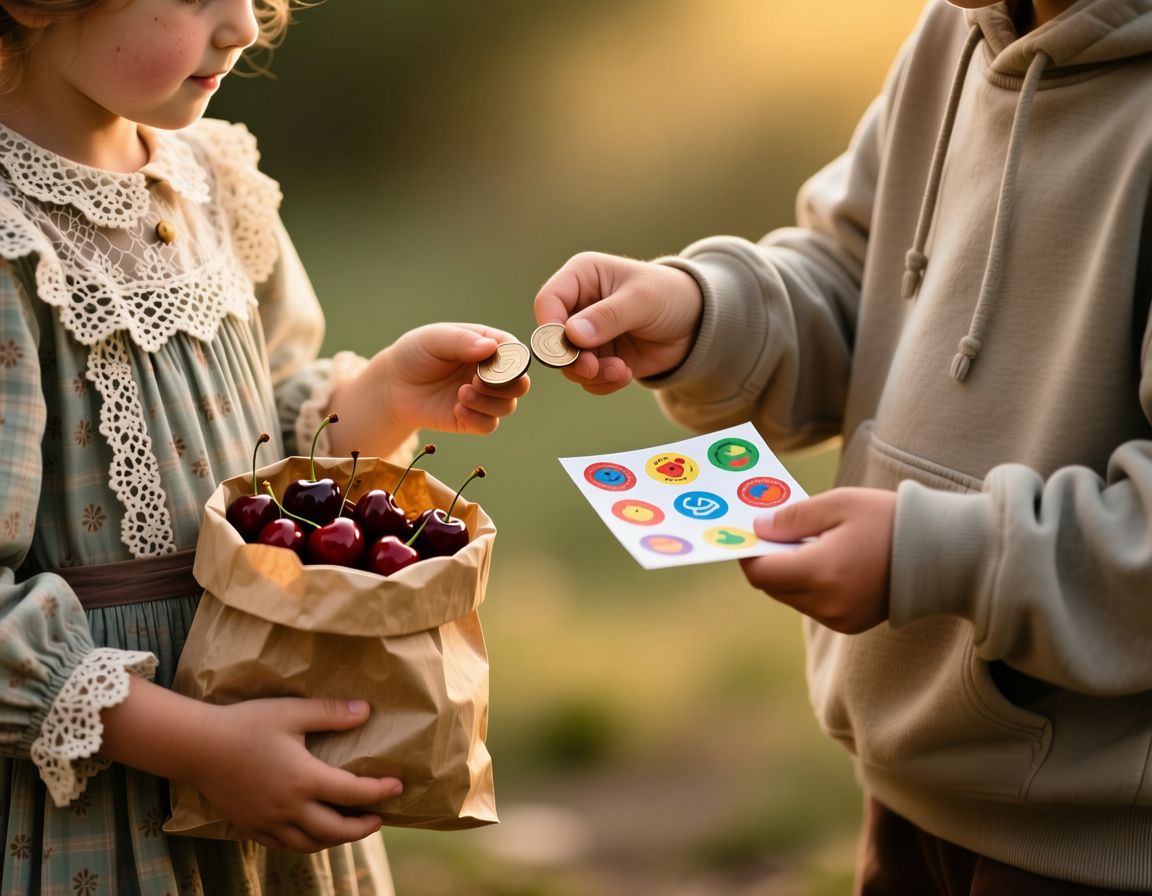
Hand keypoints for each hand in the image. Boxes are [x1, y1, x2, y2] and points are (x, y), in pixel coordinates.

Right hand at [99, 681, 402, 852]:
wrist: (198, 746)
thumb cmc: (246, 724)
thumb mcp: (292, 711)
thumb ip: (331, 713)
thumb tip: (366, 711)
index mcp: (304, 780)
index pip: (353, 793)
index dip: (380, 792)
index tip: (398, 787)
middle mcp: (289, 808)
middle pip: (336, 831)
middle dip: (362, 827)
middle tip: (379, 818)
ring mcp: (268, 822)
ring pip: (310, 844)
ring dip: (336, 839)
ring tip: (350, 828)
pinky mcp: (250, 827)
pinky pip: (284, 845)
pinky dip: (305, 842)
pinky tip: (311, 832)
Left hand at [328, 323, 530, 457]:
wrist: (393, 386)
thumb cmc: (415, 354)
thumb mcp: (434, 339)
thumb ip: (461, 340)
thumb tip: (490, 348)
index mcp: (487, 347)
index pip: (515, 352)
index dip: (511, 360)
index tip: (488, 363)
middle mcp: (490, 373)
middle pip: (520, 383)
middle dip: (505, 385)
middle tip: (476, 382)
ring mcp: (483, 398)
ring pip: (507, 406)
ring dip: (488, 403)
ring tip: (461, 395)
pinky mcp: (471, 419)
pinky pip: (489, 425)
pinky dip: (477, 419)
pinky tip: (457, 409)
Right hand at [534, 252, 702, 394]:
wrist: (695, 323)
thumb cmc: (670, 295)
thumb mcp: (642, 299)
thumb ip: (608, 316)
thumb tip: (572, 335)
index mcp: (581, 277)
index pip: (549, 301)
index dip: (549, 327)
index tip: (564, 349)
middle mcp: (578, 306)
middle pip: (552, 338)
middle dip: (572, 359)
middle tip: (592, 369)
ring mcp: (587, 335)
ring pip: (568, 364)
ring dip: (591, 374)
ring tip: (620, 371)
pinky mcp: (599, 358)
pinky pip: (587, 379)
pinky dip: (602, 383)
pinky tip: (625, 375)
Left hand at [739, 488, 896, 633]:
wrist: (941, 551)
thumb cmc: (888, 520)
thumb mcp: (836, 504)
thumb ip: (791, 518)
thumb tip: (758, 529)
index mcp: (819, 573)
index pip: (760, 573)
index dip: (748, 554)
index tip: (748, 534)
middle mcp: (826, 604)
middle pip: (773, 587)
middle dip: (769, 561)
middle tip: (776, 533)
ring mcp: (839, 618)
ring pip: (792, 598)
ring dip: (789, 574)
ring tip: (808, 544)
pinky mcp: (850, 624)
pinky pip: (813, 607)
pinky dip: (810, 586)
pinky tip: (826, 562)